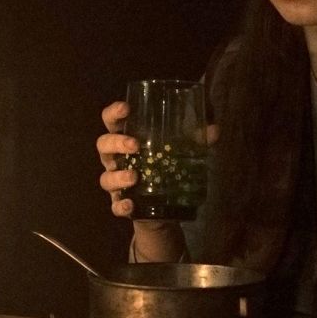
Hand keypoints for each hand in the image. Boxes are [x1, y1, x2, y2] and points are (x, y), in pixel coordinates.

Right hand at [98, 102, 217, 221]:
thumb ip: (197, 140)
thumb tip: (213, 130)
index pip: (111, 121)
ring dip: (118, 176)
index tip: (126, 108)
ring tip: (135, 177)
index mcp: (126, 140)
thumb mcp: (182, 152)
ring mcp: (115, 183)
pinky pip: (114, 206)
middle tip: (135, 145)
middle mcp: (116, 159)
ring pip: (105, 177)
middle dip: (116, 142)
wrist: (164, 209)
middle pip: (103, 145)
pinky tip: (130, 205)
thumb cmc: (165, 169)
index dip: (114, 113)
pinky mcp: (120, 204)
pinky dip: (121, 205)